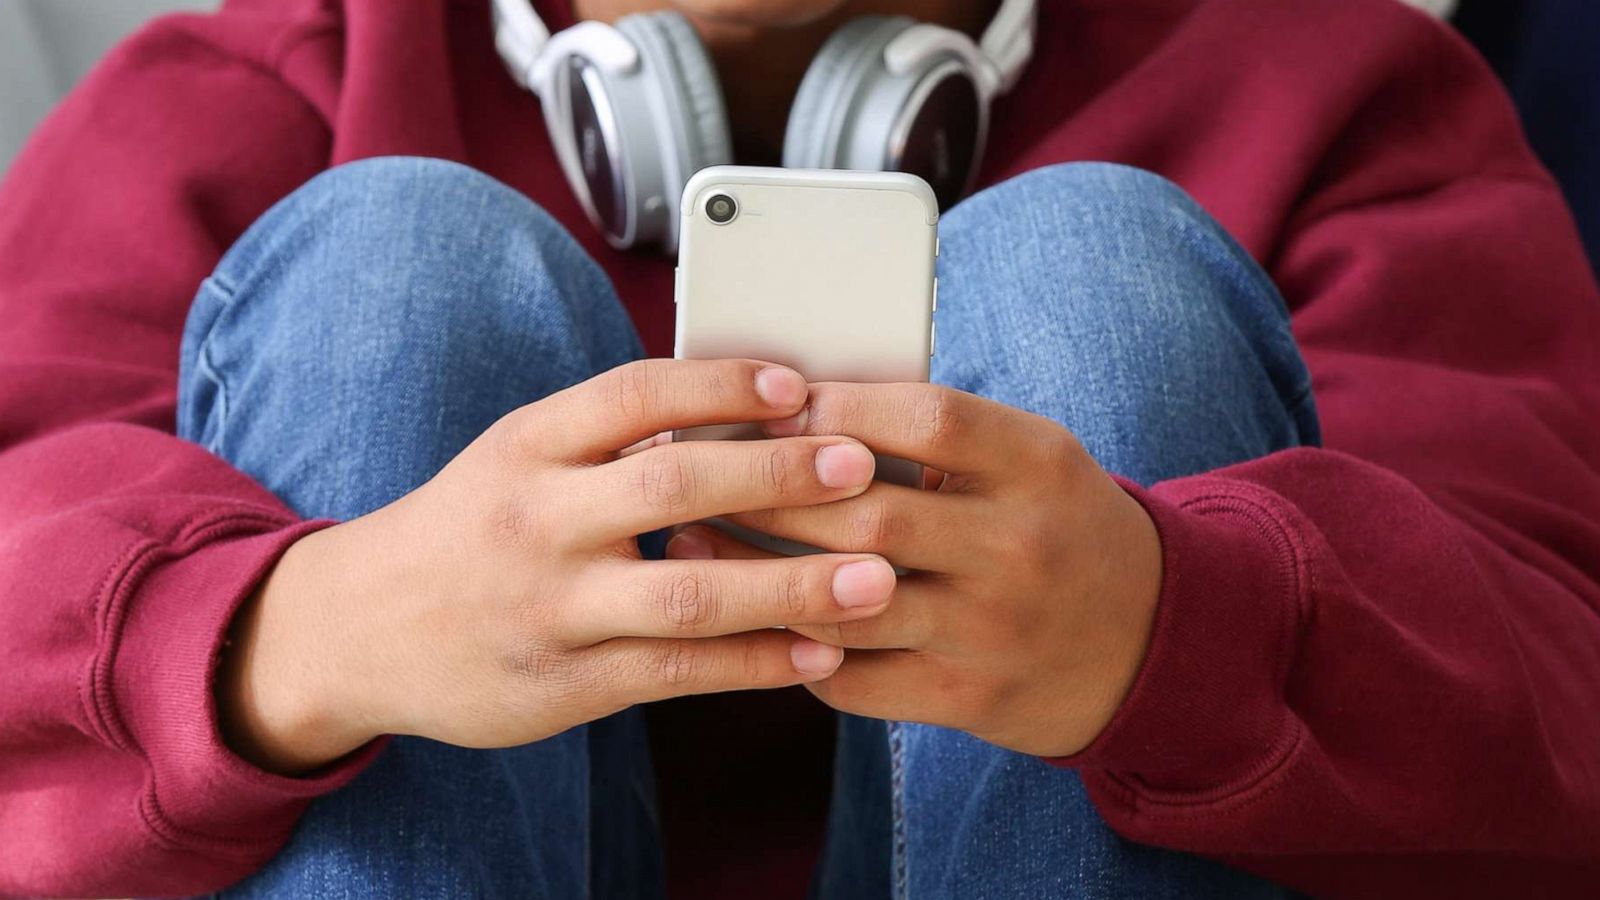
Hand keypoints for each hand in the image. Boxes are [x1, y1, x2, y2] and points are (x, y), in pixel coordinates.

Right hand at [220, 359, 901, 773]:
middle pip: (671, 485)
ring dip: (789, 585)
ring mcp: (548, 607)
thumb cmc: (467, 527)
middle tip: (861, 467)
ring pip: (684, 593)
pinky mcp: (564, 685)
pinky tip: (818, 654)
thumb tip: (740, 403)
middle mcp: (535, 519)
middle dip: (776, 473)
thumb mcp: (516, 457)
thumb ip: (610, 437)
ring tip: (875, 579)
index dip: (720, 384)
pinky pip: (675, 671)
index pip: (632, 394)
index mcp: (527, 445)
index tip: (799, 382)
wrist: (356, 628)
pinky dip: (754, 664)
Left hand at [665, 382, 1162, 757]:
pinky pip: (855, 677)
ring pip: (848, 603)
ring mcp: (994, 630)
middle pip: (869, 515)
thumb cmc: (1057, 524)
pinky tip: (748, 619)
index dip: (836, 408)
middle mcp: (1021, 547)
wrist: (1146, 641)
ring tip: (694, 546)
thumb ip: (938, 433)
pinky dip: (793, 648)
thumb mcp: (1030, 459)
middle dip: (766, 495)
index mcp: (1039, 464)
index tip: (764, 407)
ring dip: (755, 576)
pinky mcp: (968, 698)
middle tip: (694, 476)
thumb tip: (798, 405)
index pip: (927, 419)